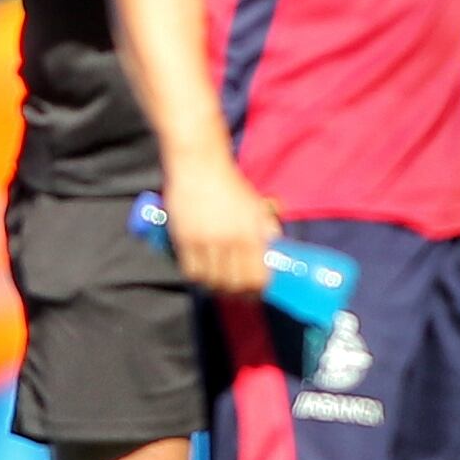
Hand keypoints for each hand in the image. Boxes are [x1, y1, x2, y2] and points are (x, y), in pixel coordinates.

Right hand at [161, 150, 279, 294]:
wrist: (199, 164)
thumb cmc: (229, 183)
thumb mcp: (255, 203)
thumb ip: (266, 226)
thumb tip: (274, 246)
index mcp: (250, 233)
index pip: (256, 279)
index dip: (256, 291)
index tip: (254, 293)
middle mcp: (229, 241)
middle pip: (233, 285)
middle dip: (236, 294)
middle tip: (235, 293)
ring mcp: (205, 241)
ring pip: (211, 282)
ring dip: (215, 287)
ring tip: (217, 283)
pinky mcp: (184, 239)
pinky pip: (191, 271)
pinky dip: (197, 277)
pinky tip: (201, 272)